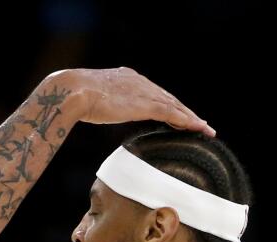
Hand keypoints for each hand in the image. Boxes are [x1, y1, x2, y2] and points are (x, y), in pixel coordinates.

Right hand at [50, 67, 214, 135]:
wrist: (73, 91)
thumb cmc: (74, 97)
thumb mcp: (92, 98)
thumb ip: (101, 102)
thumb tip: (95, 110)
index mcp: (127, 78)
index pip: (153, 93)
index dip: (166, 104)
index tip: (175, 114)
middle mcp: (140, 82)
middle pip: (168, 98)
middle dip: (184, 111)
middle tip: (198, 123)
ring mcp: (143, 92)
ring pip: (175, 106)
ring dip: (191, 118)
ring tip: (204, 129)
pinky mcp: (145, 104)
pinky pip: (172, 113)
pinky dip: (186, 121)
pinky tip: (197, 128)